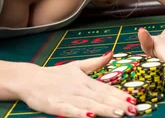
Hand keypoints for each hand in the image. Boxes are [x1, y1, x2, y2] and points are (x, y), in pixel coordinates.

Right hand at [19, 51, 137, 117]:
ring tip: (119, 114)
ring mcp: (68, 97)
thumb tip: (111, 53)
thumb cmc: (54, 74)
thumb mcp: (76, 66)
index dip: (121, 94)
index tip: (135, 99)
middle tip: (134, 110)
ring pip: (90, 105)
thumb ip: (95, 63)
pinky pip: (69, 111)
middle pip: (102, 98)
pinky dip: (80, 113)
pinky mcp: (55, 105)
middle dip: (119, 105)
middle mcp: (79, 89)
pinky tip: (90, 117)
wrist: (29, 79)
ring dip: (105, 110)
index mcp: (85, 81)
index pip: (107, 89)